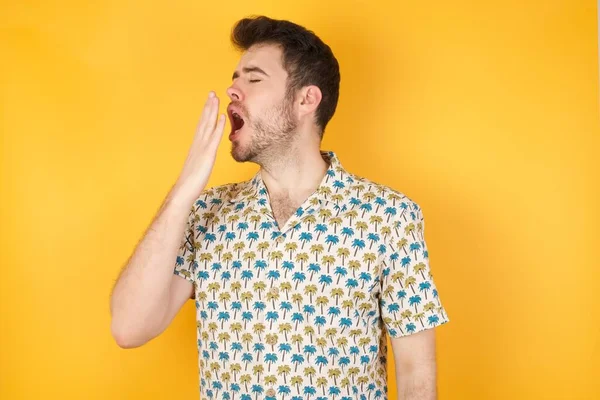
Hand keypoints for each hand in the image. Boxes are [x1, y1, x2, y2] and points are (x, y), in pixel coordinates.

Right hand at [172, 91, 225, 205]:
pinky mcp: (208, 155)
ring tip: (216, 98)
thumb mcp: (198, 166)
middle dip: (208, 106)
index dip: (206, 113)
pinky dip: (218, 126)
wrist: (184, 190)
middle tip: (212, 92)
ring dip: (212, 111)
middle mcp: (198, 143)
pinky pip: (214, 138)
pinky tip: (223, 117)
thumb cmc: (191, 182)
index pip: (202, 125)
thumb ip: (201, 157)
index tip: (209, 101)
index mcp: (197, 146)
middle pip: (204, 121)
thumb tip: (205, 156)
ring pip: (208, 125)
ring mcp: (202, 148)